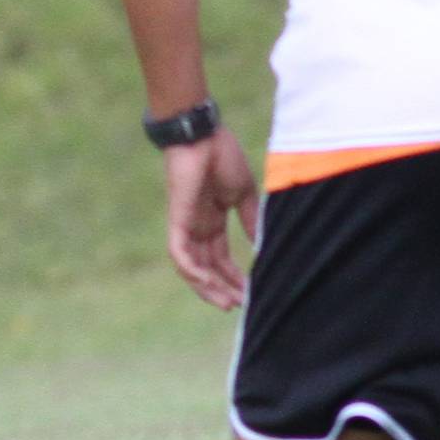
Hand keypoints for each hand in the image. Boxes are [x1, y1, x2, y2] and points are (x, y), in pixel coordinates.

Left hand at [163, 127, 261, 309]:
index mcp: (212, 220)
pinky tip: (206, 282)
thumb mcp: (242, 194)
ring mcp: (186, 224)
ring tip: (227, 302)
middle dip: (222, 288)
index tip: (251, 292)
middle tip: (240, 305)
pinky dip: (191, 270)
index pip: (221, 258)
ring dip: (208, 287)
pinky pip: (179, 253)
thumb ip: (249, 220)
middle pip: (207, 267)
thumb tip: (261, 244)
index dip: (234, 276)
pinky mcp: (178, 219)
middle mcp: (197, 226)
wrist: (202, 134)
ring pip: (191, 267)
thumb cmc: (222, 155)